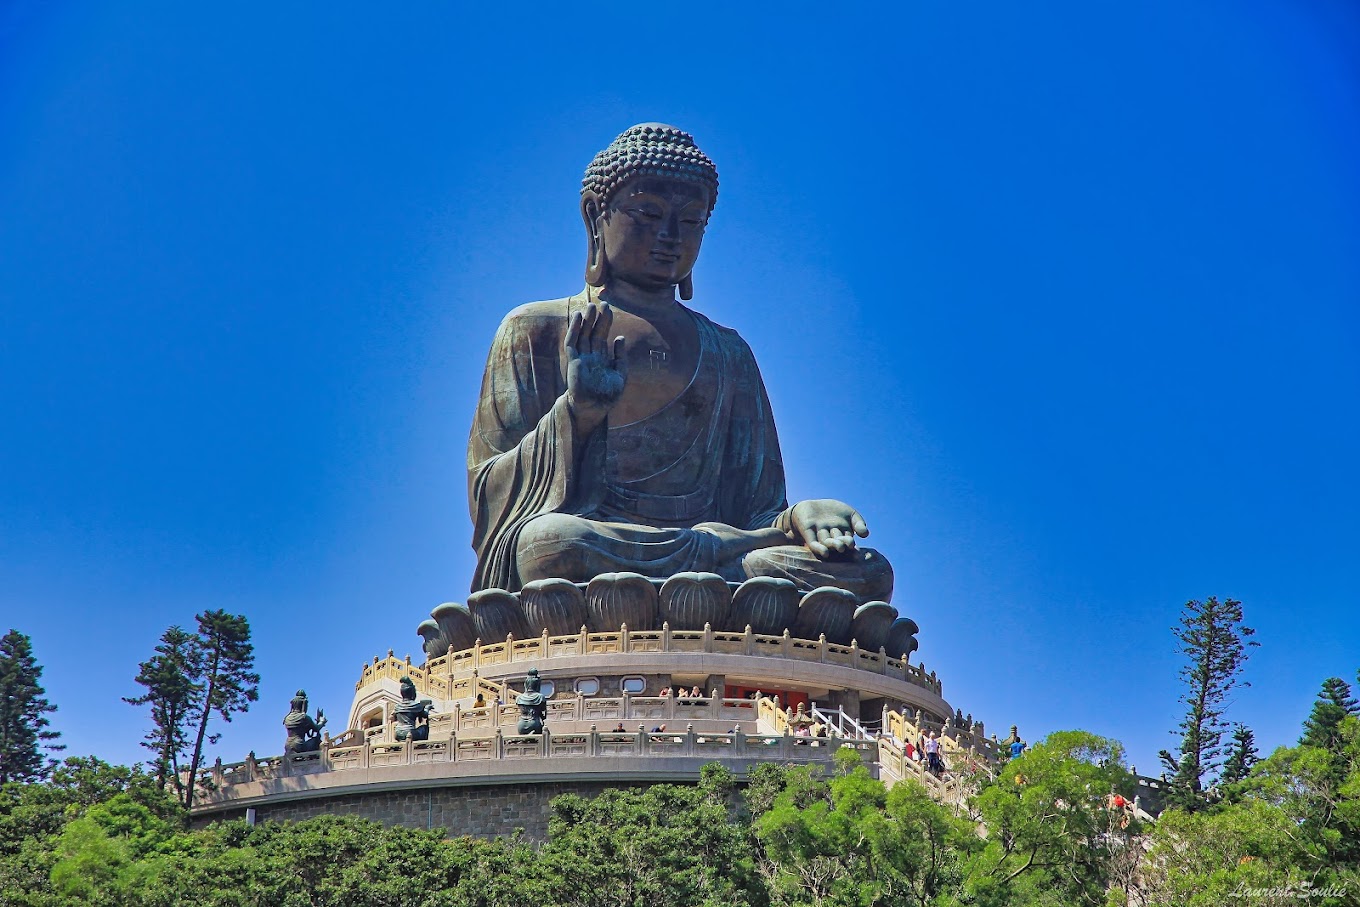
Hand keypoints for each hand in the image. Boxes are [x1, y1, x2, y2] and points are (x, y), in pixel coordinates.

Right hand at [565, 302, 626, 426]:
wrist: (595, 407)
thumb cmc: (608, 394)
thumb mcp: (620, 373)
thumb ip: (620, 356)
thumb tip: (620, 338)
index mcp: (601, 358)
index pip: (602, 336)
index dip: (605, 322)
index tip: (609, 308)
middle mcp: (590, 355)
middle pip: (593, 332)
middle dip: (597, 318)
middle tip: (602, 303)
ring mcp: (581, 357)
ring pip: (582, 335)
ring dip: (586, 321)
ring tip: (590, 306)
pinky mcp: (573, 361)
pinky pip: (572, 343)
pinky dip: (574, 330)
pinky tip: (578, 318)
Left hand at [786, 499, 868, 558]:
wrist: (810, 506)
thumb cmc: (833, 510)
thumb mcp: (850, 514)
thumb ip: (859, 523)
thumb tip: (866, 534)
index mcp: (843, 536)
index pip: (849, 543)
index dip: (853, 549)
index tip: (858, 554)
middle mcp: (832, 539)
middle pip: (838, 543)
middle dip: (843, 544)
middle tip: (848, 545)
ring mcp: (820, 537)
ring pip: (827, 543)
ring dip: (833, 545)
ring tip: (840, 547)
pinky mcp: (808, 535)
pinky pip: (814, 544)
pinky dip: (819, 548)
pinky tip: (825, 552)